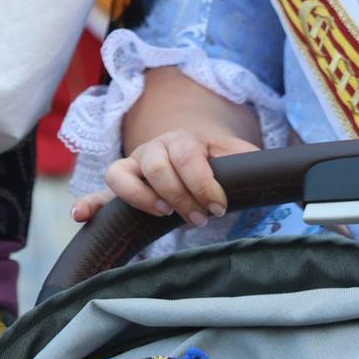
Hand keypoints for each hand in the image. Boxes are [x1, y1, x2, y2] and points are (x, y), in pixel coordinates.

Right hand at [73, 128, 260, 227]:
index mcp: (183, 140)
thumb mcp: (235, 156)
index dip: (202, 182)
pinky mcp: (123, 187)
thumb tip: (276, 170)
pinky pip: (100, 193)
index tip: (219, 207)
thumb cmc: (215, 160)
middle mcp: (153, 149)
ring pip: (120, 173)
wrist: (192, 151)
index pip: (187, 155)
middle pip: (156, 165)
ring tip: (162, 213)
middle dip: (179, 195)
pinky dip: (91, 204)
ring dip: (139, 195)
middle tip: (199, 218)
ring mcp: (134, 167)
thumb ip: (250, 160)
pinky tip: (82, 216)